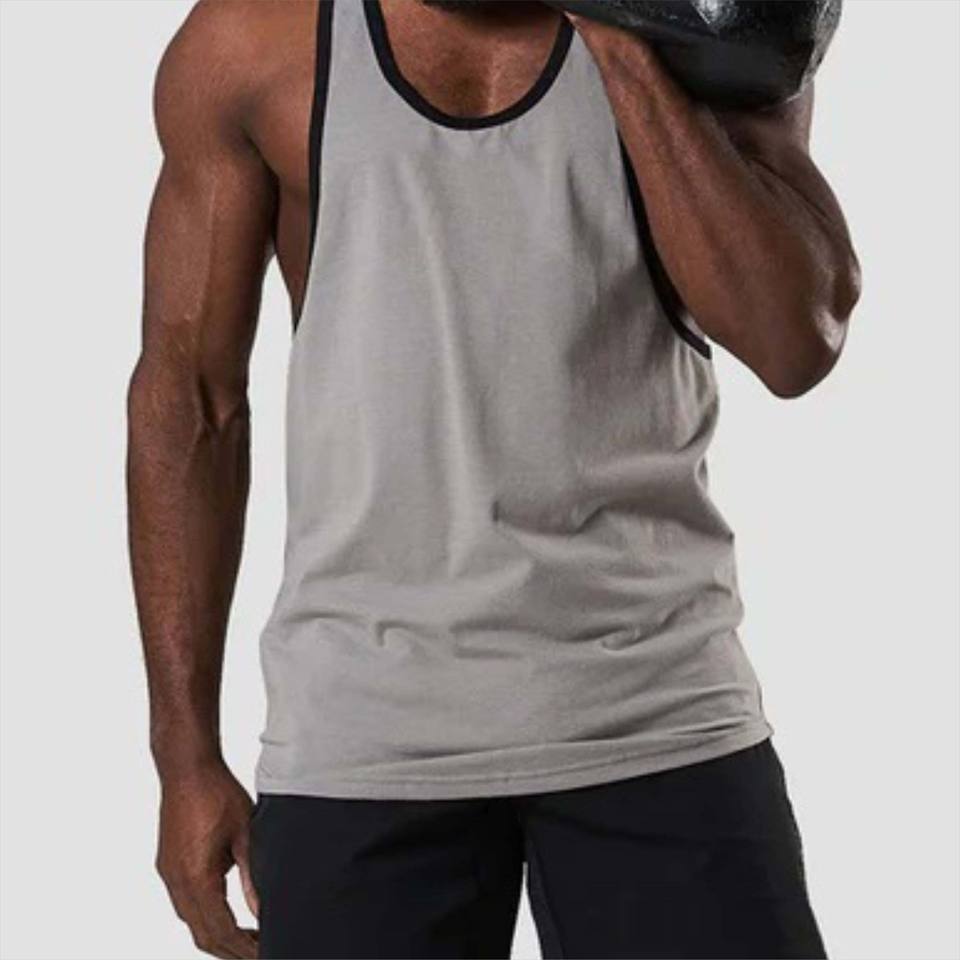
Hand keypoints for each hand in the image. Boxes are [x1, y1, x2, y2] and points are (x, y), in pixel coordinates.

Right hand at [156, 763, 258, 958]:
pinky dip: (205, 918)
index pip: (221, 931)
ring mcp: (169, 875)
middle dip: (231, 950)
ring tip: (248, 938)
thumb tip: (264, 911)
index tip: (265, 952)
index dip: (244, 949)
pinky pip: (184, 904)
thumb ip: (254, 876)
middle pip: (203, 936)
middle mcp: (177, 883)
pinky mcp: (168, 865)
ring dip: (218, 936)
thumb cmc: (218, 794)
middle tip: (259, 952)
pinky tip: (226, 912)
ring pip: (191, 922)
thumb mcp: (246, 834)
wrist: (187, 769)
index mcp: (197, 878)